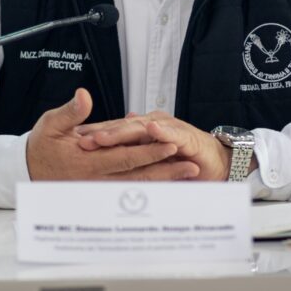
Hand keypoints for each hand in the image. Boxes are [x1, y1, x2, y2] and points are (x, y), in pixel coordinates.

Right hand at [26, 88, 199, 180]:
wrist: (27, 171)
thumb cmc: (40, 146)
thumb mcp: (50, 125)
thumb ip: (70, 113)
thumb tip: (83, 96)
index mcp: (87, 162)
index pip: (124, 157)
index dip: (149, 151)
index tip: (172, 143)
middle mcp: (97, 179)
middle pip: (138, 176)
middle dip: (167, 170)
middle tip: (193, 165)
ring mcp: (101, 188)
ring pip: (138, 186)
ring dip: (165, 181)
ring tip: (191, 174)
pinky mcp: (103, 192)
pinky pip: (131, 192)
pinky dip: (153, 188)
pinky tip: (174, 184)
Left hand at [77, 112, 235, 180]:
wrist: (217, 162)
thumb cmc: (186, 159)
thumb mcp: (151, 159)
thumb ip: (130, 150)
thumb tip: (110, 146)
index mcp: (143, 132)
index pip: (116, 130)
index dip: (96, 134)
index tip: (73, 140)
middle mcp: (154, 128)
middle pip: (125, 129)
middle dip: (105, 133)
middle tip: (83, 139)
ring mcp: (170, 131)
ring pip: (143, 130)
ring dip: (124, 132)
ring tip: (106, 136)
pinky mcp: (187, 139)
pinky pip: (172, 135)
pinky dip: (161, 132)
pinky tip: (150, 130)